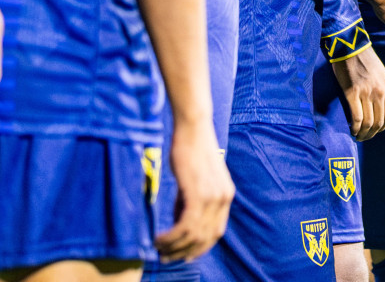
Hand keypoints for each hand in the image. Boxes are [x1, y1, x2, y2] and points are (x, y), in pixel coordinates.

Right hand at [157, 117, 233, 260]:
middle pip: (206, 238)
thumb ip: (192, 200)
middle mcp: (223, 198)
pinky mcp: (198, 194)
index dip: (199, 248)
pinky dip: (171, 237)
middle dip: (184, 252)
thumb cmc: (190, 149)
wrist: (193, 127)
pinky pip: (185, 226)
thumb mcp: (196, 178)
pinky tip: (159, 239)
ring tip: (158, 248)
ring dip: (174, 247)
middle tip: (166, 257)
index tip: (183, 255)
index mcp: (226, 195)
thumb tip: (181, 221)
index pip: (216, 232)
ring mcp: (213, 197)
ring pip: (194, 235)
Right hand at [332, 47, 384, 140]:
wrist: (350, 46)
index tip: (374, 132)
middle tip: (364, 138)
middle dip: (371, 134)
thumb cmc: (364, 60)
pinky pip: (356, 117)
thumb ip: (382, 90)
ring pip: (368, 122)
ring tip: (357, 136)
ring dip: (363, 134)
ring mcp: (367, 93)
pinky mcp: (352, 93)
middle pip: (378, 122)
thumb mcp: (381, 74)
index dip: (381, 128)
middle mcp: (380, 92)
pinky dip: (354, 128)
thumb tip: (378, 109)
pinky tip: (351, 130)